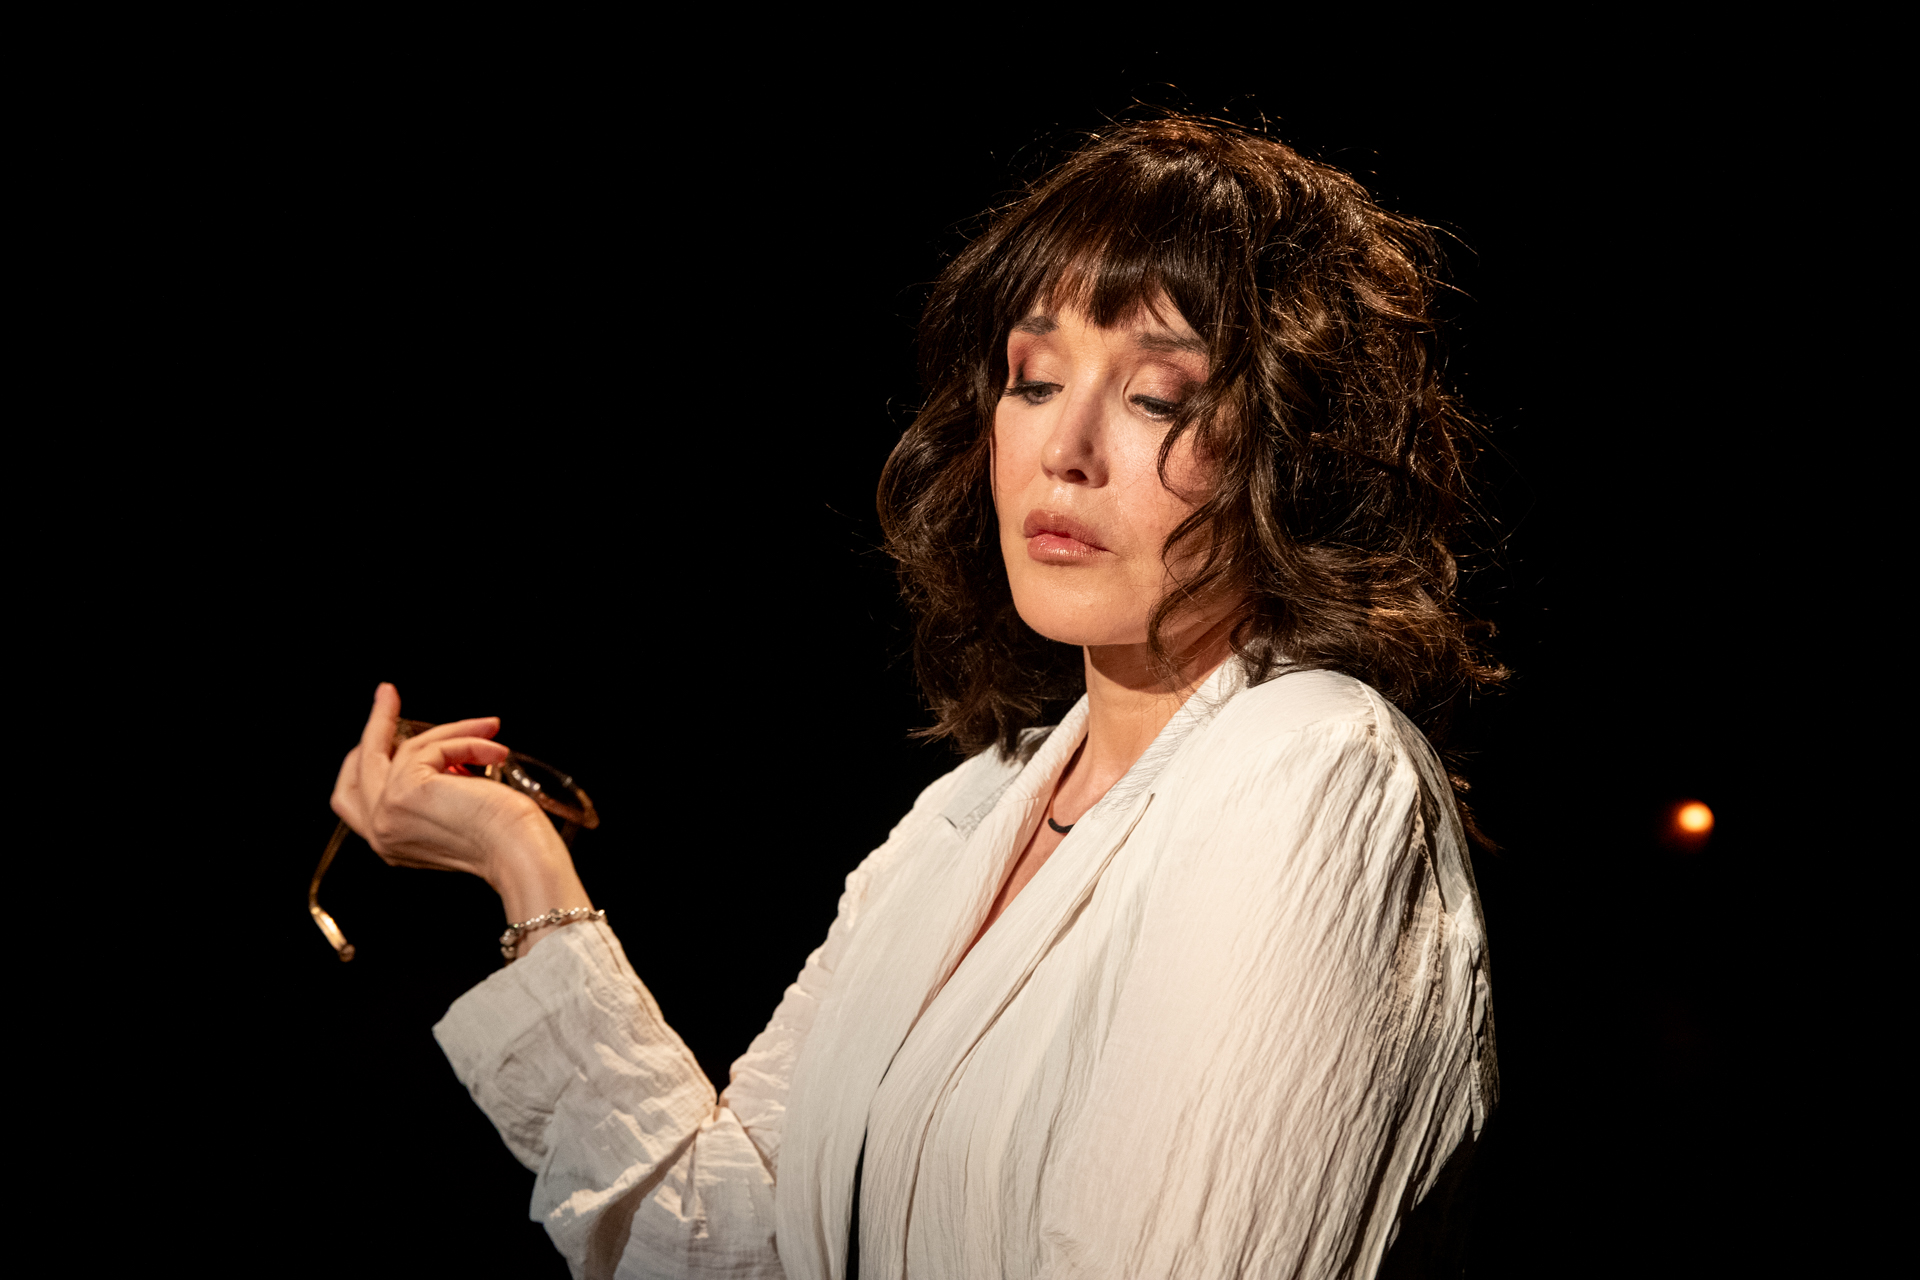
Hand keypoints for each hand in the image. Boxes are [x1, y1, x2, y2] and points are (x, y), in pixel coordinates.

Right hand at [330, 683, 544, 885]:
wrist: (520, 854)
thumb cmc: (504, 838)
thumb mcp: (455, 812)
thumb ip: (435, 790)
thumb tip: (442, 756)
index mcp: (390, 842)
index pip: (354, 797)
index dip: (364, 759)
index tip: (383, 728)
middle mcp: (380, 832)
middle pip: (360, 765)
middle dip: (375, 724)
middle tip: (387, 694)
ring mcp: (387, 813)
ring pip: (401, 749)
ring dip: (452, 732)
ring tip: (488, 729)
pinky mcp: (405, 792)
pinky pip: (432, 747)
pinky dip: (466, 741)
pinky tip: (493, 752)